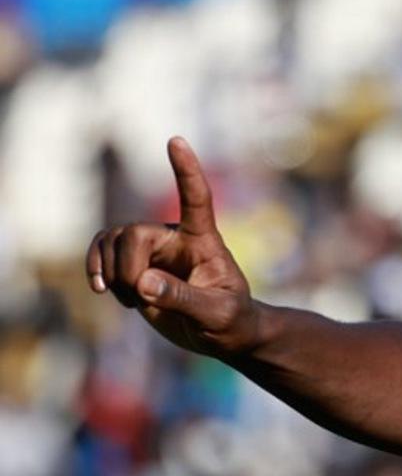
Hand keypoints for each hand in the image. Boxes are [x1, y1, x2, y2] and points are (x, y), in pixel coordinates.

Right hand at [85, 137, 258, 356]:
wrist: (221, 335)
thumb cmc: (232, 320)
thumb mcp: (218, 314)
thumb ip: (184, 298)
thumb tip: (143, 282)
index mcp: (204, 241)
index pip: (196, 199)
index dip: (186, 170)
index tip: (176, 140)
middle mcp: (175, 237)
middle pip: (133, 234)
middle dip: (128, 269)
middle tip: (140, 298)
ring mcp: (151, 249)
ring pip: (112, 241)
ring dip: (111, 274)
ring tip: (131, 300)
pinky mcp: (133, 264)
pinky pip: (101, 252)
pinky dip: (96, 271)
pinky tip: (103, 290)